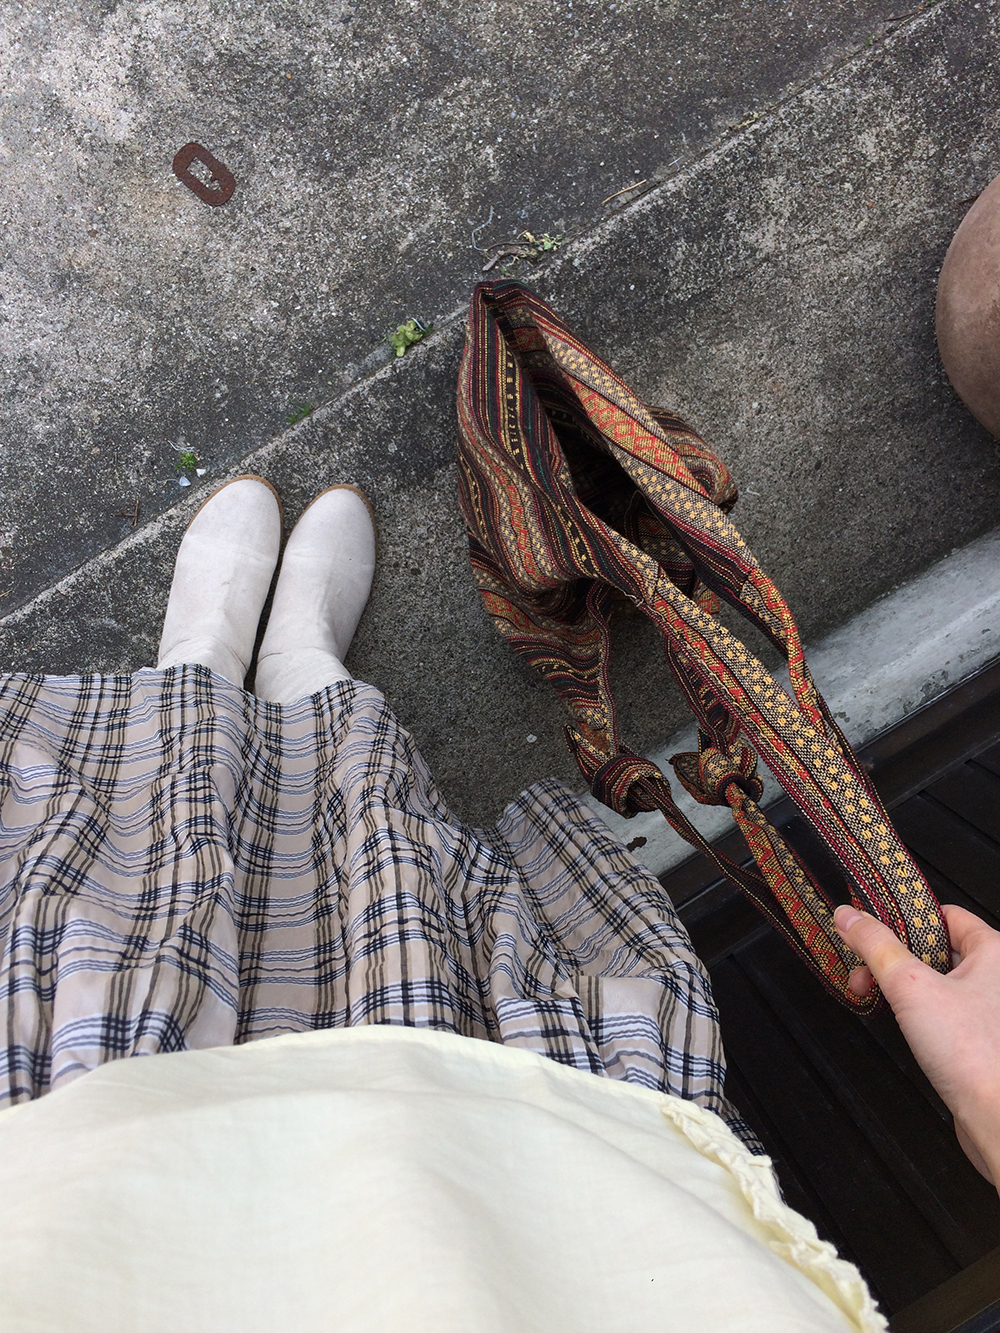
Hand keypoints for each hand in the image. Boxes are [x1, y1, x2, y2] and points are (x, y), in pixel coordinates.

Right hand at [834, 902, 999, 1185]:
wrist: (995, 1117)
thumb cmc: (972, 1053)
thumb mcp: (910, 985)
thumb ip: (875, 945)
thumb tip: (848, 916)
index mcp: (993, 952)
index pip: (946, 915)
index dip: (906, 916)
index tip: (873, 923)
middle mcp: (995, 977)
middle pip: (935, 948)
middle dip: (893, 956)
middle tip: (862, 966)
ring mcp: (987, 1009)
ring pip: (935, 981)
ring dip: (899, 984)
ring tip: (869, 993)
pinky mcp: (979, 1039)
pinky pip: (941, 1009)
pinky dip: (914, 1009)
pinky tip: (895, 1020)